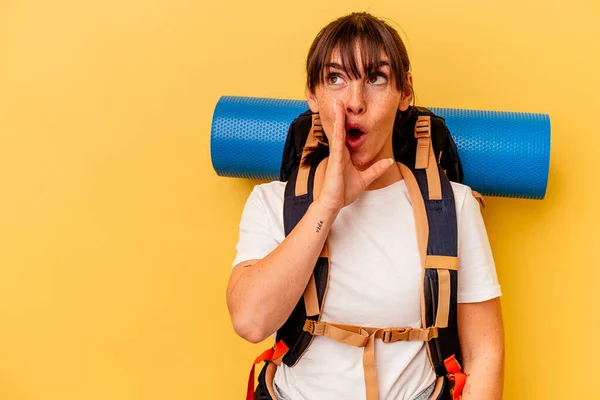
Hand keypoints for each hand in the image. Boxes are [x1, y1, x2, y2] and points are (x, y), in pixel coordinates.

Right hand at [316, 98, 393, 212]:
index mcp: (344, 154)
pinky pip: (337, 143)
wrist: (334, 204)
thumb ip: (376, 169)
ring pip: (337, 132)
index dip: (346, 121)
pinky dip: (337, 131)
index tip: (346, 108)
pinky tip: (337, 121)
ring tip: (336, 103)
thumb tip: (389, 162)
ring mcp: (336, 155)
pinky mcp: (334, 160)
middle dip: (339, 114)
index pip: (345, 134)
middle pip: (339, 129)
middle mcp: (339, 152)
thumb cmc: (343, 192)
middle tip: (338, 99)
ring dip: (337, 117)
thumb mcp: (365, 178)